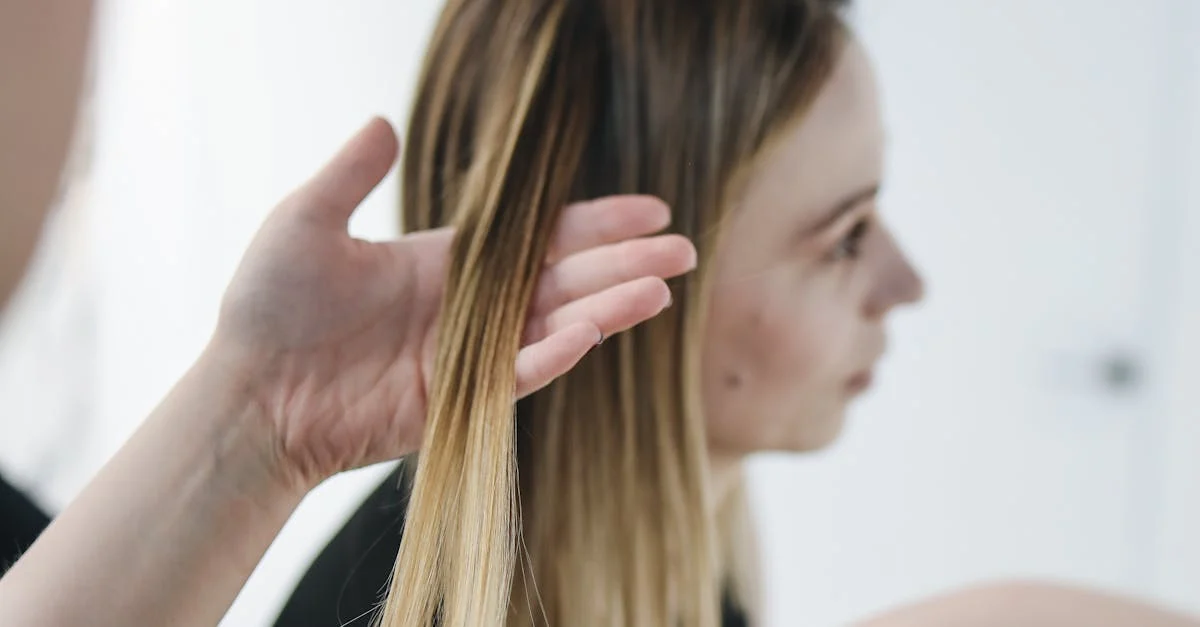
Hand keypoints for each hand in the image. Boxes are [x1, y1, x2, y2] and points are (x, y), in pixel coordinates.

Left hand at [211, 118, 696, 487]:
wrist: (247, 396)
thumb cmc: (269, 309)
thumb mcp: (304, 223)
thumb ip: (350, 177)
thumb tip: (385, 120)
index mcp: (449, 262)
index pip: (539, 237)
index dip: (596, 221)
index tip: (650, 207)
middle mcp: (471, 308)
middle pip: (566, 280)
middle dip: (626, 263)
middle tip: (685, 251)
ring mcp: (469, 357)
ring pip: (556, 327)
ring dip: (609, 308)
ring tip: (661, 289)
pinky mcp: (458, 403)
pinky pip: (518, 376)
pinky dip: (556, 354)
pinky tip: (593, 330)